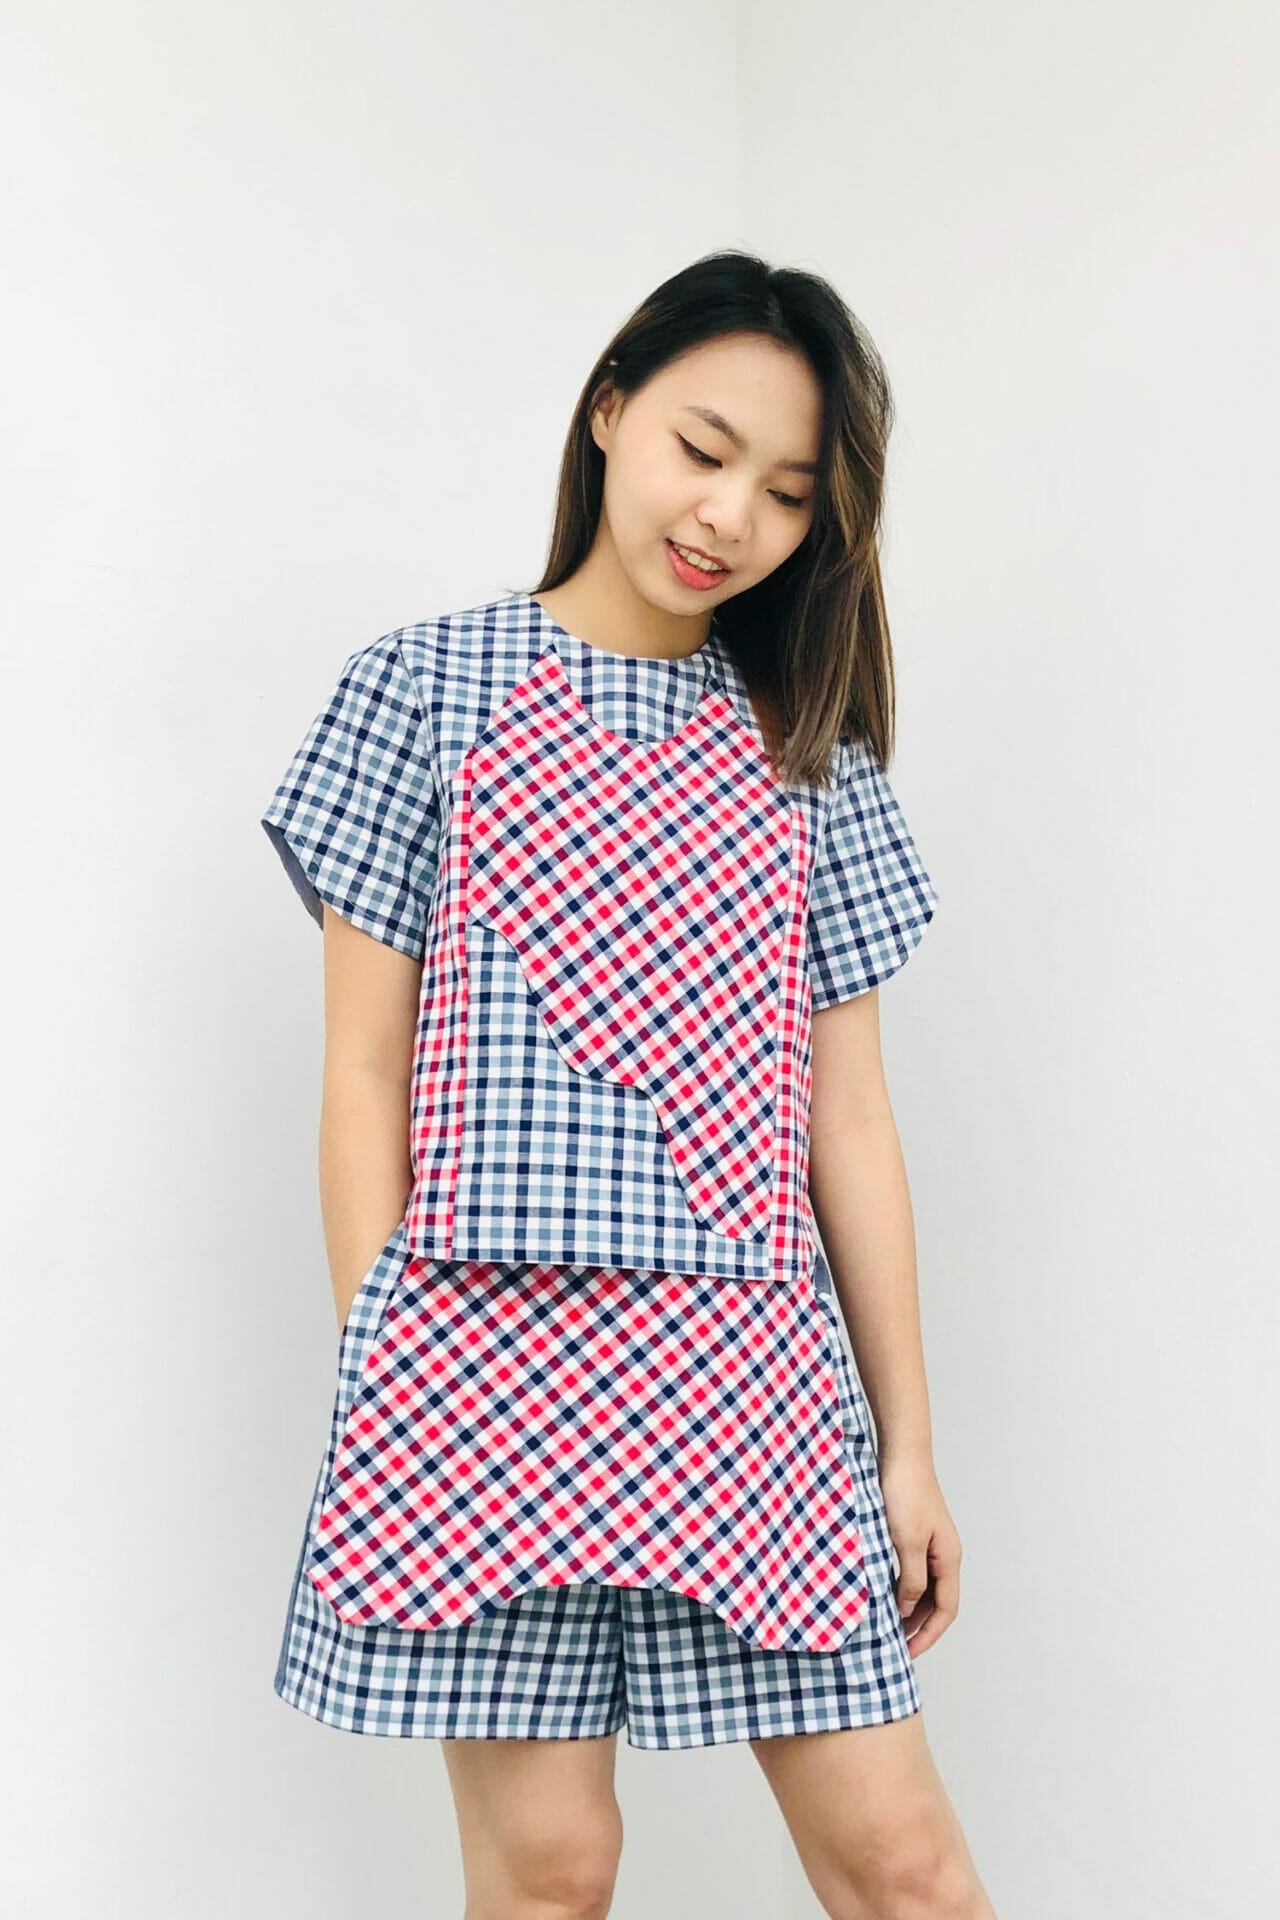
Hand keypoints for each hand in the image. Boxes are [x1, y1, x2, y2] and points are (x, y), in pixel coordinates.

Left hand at [876, 1445, 962, 1655]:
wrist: (902, 1454)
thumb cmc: (905, 1494)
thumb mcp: (906, 1543)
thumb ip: (910, 1580)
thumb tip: (908, 1610)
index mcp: (949, 1559)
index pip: (946, 1610)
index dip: (929, 1634)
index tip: (908, 1653)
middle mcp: (944, 1554)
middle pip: (936, 1602)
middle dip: (918, 1626)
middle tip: (894, 1647)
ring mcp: (931, 1543)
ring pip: (924, 1587)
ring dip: (908, 1608)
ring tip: (886, 1626)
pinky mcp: (916, 1533)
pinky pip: (912, 1570)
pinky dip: (901, 1587)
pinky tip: (883, 1593)